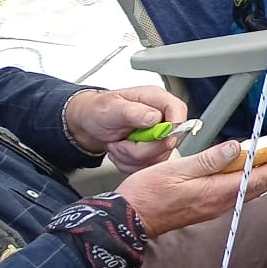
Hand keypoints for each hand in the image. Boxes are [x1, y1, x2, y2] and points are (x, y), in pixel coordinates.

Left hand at [63, 87, 187, 173]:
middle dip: (141, 149)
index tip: (158, 139)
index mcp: (158, 100)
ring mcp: (159, 136)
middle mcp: (162, 118)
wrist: (87, 124)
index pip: (179, 111)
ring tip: (119, 145)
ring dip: (132, 157)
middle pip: (169, 141)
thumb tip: (155, 117)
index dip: (172, 129)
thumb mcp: (111, 108)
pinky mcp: (153, 151)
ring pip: (158, 157)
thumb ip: (133, 112)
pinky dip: (130, 164)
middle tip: (123, 142)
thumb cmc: (98, 110)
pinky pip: (148, 166)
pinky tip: (122, 152)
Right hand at [115, 140, 266, 236]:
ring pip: (250, 190)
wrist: (128, 220)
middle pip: (259, 185)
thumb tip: (236, 148)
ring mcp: (213, 208)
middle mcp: (219, 203)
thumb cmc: (146, 195)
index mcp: (215, 192)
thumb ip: (208, 159)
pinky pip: (237, 194)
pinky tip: (250, 175)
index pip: (258, 176)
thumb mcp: (176, 169)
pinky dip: (250, 182)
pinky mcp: (206, 209)